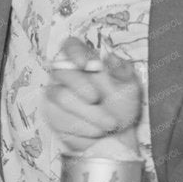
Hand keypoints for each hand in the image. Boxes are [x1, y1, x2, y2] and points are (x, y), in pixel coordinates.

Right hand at [43, 37, 143, 152]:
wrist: (117, 135)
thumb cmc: (122, 104)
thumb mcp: (130, 86)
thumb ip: (123, 71)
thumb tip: (111, 58)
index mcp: (85, 60)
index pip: (71, 46)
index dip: (75, 52)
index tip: (86, 64)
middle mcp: (66, 74)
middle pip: (61, 71)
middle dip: (80, 86)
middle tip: (97, 98)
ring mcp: (56, 93)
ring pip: (61, 96)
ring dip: (87, 112)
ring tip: (109, 123)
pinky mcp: (52, 114)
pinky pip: (61, 118)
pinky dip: (82, 126)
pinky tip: (97, 131)